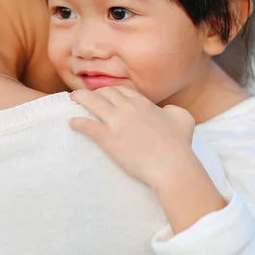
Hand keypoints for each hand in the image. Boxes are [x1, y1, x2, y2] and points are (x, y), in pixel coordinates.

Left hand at [69, 85, 195, 191]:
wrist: (172, 165)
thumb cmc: (179, 144)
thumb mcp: (183, 118)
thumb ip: (173, 110)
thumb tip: (166, 110)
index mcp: (143, 103)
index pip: (122, 89)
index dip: (110, 90)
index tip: (104, 93)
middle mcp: (128, 108)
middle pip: (105, 92)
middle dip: (94, 91)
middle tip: (85, 96)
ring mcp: (116, 122)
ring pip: (92, 102)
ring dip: (80, 98)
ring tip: (72, 99)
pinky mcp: (108, 139)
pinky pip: (88, 126)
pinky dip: (78, 123)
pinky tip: (71, 123)